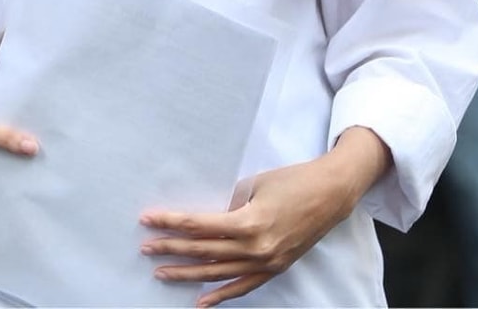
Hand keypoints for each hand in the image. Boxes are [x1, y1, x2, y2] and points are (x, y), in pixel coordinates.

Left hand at [139, 130, 388, 307]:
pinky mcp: (275, 269)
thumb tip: (210, 221)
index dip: (171, 222)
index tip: (148, 220)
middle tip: (145, 247)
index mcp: (248, 222)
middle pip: (203, 251)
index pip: (199, 226)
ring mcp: (266, 263)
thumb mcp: (254, 185)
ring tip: (161, 272)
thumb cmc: (292, 181)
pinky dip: (221, 296)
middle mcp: (255, 248)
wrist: (331, 194)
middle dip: (171, 248)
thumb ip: (230, 205)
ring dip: (187, 274)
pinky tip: (200, 302)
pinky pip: (243, 287)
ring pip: (218, 274)